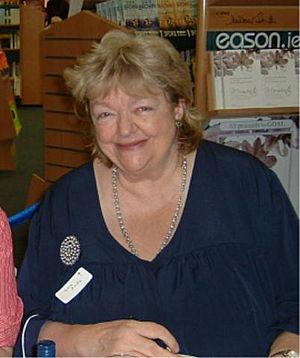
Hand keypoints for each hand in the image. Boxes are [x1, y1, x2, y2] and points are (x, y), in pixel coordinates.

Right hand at [40, 319, 179, 356]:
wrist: (82, 340)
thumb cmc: (102, 332)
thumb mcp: (124, 327)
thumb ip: (140, 334)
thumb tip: (159, 343)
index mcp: (131, 325)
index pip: (156, 330)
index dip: (169, 339)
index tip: (176, 348)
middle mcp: (128, 337)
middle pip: (154, 349)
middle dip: (168, 357)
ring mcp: (121, 351)